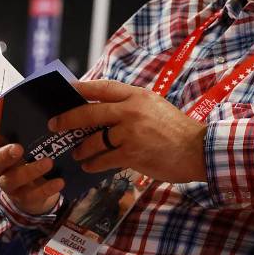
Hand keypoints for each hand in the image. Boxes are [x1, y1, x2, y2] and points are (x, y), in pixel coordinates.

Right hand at [0, 123, 63, 215]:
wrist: (37, 190)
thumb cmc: (34, 157)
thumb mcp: (32, 142)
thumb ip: (37, 126)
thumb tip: (54, 101)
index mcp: (2, 147)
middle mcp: (2, 166)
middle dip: (6, 154)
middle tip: (19, 148)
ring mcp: (10, 184)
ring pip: (14, 179)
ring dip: (31, 171)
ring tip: (49, 163)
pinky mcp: (24, 198)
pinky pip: (32, 195)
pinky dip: (46, 189)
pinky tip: (60, 182)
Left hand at [49, 80, 207, 184]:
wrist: (198, 150)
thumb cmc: (178, 131)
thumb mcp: (156, 108)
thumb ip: (132, 107)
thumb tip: (102, 113)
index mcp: (139, 96)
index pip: (104, 88)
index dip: (82, 88)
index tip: (67, 89)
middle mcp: (132, 111)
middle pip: (89, 113)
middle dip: (67, 120)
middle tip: (54, 125)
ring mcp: (130, 133)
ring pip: (93, 141)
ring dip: (81, 150)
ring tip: (78, 154)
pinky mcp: (130, 154)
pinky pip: (101, 160)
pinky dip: (93, 165)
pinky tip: (90, 167)